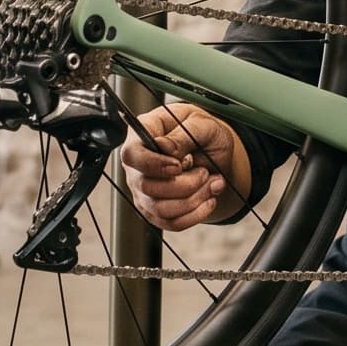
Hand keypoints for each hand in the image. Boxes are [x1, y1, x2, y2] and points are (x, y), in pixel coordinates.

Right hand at [122, 102, 247, 231]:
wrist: (215, 151)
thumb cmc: (204, 132)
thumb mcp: (202, 123)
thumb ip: (183, 134)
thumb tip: (166, 149)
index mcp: (143, 135)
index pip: (131, 155)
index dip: (154, 165)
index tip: (180, 165)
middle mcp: (137, 165)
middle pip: (147, 187)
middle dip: (185, 184)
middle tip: (205, 172)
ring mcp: (143, 190)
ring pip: (160, 209)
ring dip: (194, 200)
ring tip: (212, 184)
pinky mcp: (155, 210)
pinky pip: (170, 223)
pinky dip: (196, 215)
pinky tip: (209, 200)